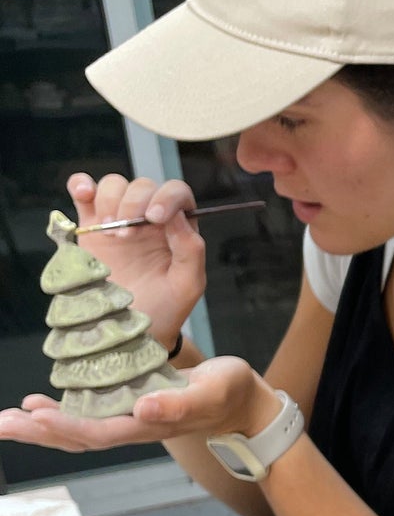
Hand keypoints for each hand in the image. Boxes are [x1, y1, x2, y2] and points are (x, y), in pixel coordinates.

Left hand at [0, 355, 280, 452]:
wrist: (241, 403)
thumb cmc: (230, 393)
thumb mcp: (213, 391)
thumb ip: (181, 402)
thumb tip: (143, 409)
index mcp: (149, 425)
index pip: (99, 432)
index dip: (65, 425)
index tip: (34, 414)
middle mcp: (132, 428)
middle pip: (76, 438)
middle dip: (36, 432)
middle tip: (0, 424)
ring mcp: (127, 421)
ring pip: (75, 431)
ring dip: (38, 428)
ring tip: (5, 421)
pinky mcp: (126, 408)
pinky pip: (84, 418)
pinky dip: (56, 415)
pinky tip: (36, 406)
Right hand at [67, 171, 205, 348]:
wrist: (131, 330)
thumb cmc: (166, 308)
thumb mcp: (188, 284)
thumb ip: (191, 249)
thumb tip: (178, 215)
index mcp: (177, 228)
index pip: (176, 193)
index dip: (166, 197)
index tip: (155, 218)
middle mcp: (149, 218)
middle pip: (142, 186)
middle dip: (133, 204)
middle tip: (126, 238)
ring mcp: (119, 220)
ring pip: (113, 185)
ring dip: (109, 200)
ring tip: (109, 233)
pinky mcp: (90, 226)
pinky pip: (84, 192)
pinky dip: (81, 185)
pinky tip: (83, 195)